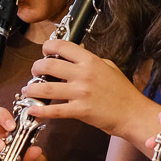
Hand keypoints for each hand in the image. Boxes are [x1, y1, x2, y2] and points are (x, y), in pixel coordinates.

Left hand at [23, 38, 157, 142]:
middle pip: (49, 65)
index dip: (47, 47)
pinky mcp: (80, 110)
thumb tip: (76, 51)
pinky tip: (33, 111)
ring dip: (32, 89)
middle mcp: (84, 74)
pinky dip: (40, 111)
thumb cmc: (123, 92)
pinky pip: (55, 110)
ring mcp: (81, 92)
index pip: (62, 46)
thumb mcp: (109, 67)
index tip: (43, 51)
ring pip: (47, 87)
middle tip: (34, 72)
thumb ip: (90, 60)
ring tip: (27, 91)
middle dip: (36, 68)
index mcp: (90, 61)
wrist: (133, 113)